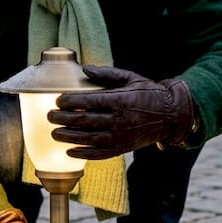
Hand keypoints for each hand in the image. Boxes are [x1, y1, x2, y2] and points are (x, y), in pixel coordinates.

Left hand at [49, 65, 195, 159]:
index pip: (89, 101)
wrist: (171, 115)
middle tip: (50, 117)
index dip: (70, 102)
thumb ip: (107, 73)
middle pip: (85, 121)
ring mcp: (121, 136)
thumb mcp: (131, 78)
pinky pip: (100, 153)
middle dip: (64, 119)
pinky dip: (84, 154)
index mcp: (120, 100)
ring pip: (89, 139)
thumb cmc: (148, 93)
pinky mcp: (123, 148)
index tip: (58, 100)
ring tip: (54, 133)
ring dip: (69, 137)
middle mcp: (119, 119)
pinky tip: (70, 152)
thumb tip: (85, 69)